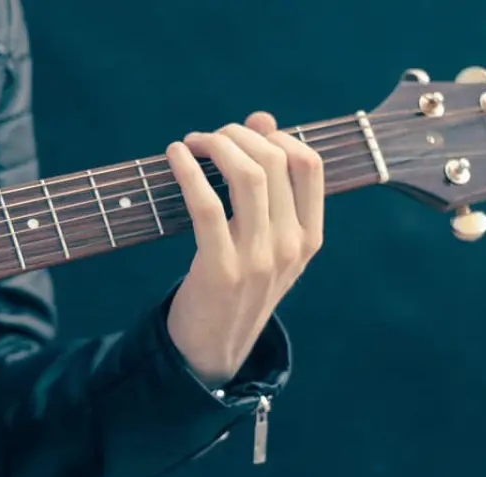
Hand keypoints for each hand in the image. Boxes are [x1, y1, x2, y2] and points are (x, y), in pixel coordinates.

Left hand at [165, 112, 323, 387]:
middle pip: (274, 162)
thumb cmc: (236, 285)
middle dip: (237, 135)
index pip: (310, 165)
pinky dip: (187, 171)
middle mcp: (291, 247)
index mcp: (310, 238)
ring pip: (247, 176)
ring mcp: (259, 260)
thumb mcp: (266, 240)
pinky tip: (175, 156)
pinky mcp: (220, 269)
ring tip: (192, 142)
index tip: (246, 132)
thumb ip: (270, 185)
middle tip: (209, 137)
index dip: (276, 136)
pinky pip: (206, 205)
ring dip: (216, 145)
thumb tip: (263, 119)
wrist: (213, 349)